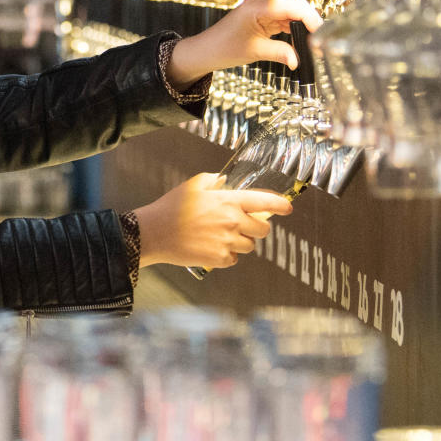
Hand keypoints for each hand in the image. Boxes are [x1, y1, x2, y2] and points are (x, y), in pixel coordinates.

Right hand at [132, 172, 292, 269]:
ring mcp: (227, 241)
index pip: (264, 202)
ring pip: (249, 246)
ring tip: (221, 237)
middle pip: (263, 229)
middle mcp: (232, 221)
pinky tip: (211, 248)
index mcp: (228, 201)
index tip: (287, 208)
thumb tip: (223, 182)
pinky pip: (234, 259)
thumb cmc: (170, 208)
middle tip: (243, 226)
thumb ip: (212, 181)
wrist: (153, 233)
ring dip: (241, 242)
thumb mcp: (191, 186)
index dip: (280, 205)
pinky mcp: (219, 259)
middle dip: (257, 227)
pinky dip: (227, 256)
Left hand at [166, 0, 322, 86]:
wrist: (208, 49)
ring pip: (293, 10)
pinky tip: (301, 39)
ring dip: (304, 24)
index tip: (322, 36)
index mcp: (259, 5)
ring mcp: (263, 3)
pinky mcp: (264, 11)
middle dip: (311, 22)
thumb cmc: (225, 48)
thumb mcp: (256, 51)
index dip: (312, 20)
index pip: (295, 7)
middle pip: (297, 5)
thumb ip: (281, 53)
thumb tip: (298, 60)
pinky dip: (294, 26)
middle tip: (322, 41)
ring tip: (314, 42)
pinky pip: (286, 15)